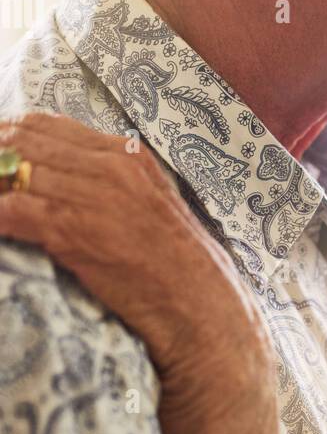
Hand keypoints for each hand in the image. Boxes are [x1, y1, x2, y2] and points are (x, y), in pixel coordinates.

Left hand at [0, 112, 274, 429]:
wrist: (200, 308)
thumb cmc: (172, 268)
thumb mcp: (145, 206)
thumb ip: (106, 183)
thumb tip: (53, 181)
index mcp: (126, 154)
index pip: (44, 125)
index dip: (4, 135)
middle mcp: (110, 166)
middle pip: (22, 141)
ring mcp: (93, 196)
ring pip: (10, 172)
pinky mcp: (75, 231)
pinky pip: (11, 211)